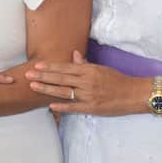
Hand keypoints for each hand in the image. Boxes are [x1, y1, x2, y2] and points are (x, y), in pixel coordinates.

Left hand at [25, 50, 142, 114]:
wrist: (134, 93)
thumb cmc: (117, 80)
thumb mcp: (101, 68)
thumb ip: (85, 64)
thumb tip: (74, 54)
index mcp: (89, 70)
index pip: (65, 67)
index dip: (50, 66)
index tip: (37, 65)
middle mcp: (87, 82)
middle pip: (61, 78)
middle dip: (43, 76)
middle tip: (27, 74)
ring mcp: (89, 95)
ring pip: (64, 91)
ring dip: (47, 89)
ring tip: (34, 86)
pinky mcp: (92, 108)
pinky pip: (74, 107)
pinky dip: (62, 107)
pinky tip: (50, 106)